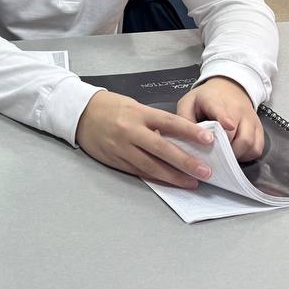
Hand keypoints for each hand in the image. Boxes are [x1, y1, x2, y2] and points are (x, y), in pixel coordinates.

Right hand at [75, 91, 215, 188]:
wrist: (80, 113)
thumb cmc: (110, 107)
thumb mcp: (133, 106)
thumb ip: (153, 121)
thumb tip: (178, 138)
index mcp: (138, 113)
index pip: (169, 122)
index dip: (190, 131)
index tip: (208, 139)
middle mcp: (131, 131)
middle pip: (163, 149)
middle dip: (186, 162)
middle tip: (205, 171)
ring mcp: (121, 148)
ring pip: (151, 166)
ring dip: (173, 176)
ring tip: (191, 182)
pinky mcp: (114, 160)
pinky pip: (138, 171)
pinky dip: (155, 178)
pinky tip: (169, 182)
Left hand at [175, 76, 263, 160]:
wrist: (229, 87)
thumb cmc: (206, 99)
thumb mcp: (188, 102)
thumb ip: (183, 119)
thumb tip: (184, 139)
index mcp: (214, 101)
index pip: (220, 109)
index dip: (224, 117)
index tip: (227, 125)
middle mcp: (236, 109)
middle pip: (236, 134)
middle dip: (224, 150)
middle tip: (212, 156)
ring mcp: (250, 119)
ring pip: (249, 143)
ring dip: (236, 154)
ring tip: (223, 155)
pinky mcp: (259, 128)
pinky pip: (257, 148)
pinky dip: (247, 155)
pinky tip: (235, 153)